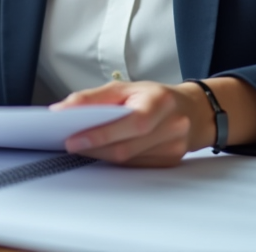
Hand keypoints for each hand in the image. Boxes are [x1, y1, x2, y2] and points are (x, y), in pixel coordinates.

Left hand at [50, 80, 210, 167]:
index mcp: (160, 101)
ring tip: (83, 146)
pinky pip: (135, 167)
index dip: (100, 133)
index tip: (73, 138)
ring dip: (101, 155)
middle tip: (71, 144)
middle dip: (94, 147)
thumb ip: (94, 98)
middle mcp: (172, 126)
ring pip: (128, 161)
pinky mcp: (169, 163)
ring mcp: (173, 148)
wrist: (192, 111)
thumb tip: (63, 109)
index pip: (131, 122)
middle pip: (126, 147)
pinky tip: (104, 152)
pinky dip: (115, 160)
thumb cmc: (154, 97)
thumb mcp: (125, 88)